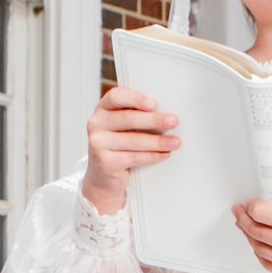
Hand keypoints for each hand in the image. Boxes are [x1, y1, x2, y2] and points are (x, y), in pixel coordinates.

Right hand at [81, 86, 178, 213]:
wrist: (103, 176)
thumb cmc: (118, 145)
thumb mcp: (122, 126)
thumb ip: (135, 115)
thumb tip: (166, 113)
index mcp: (103, 109)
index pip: (116, 96)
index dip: (135, 99)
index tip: (153, 104)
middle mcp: (96, 124)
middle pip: (127, 118)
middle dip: (154, 120)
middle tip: (173, 121)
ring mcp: (98, 143)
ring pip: (133, 140)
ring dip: (158, 141)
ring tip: (175, 142)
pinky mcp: (104, 162)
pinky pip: (133, 157)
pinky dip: (152, 156)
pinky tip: (165, 154)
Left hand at [233, 162, 271, 272]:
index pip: (261, 213)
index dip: (250, 207)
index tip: (249, 202)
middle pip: (254, 231)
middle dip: (243, 219)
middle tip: (239, 211)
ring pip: (257, 248)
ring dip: (248, 235)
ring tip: (246, 225)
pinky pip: (266, 263)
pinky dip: (259, 252)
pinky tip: (258, 243)